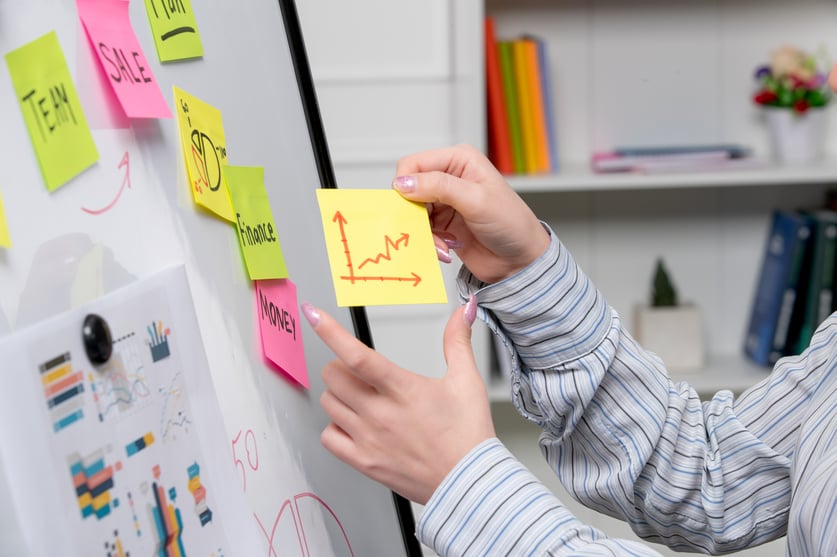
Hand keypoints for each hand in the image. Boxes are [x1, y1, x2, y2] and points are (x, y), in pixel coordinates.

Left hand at [301, 297, 494, 504]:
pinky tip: (353, 424)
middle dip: (341, 366)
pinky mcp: (364, 462)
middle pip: (333, 377)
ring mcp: (369, 440)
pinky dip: (335, 426)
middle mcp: (381, 414)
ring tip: (361, 398)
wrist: (469, 483)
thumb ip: (457, 341)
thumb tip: (462, 311)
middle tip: (359, 372)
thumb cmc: (468, 435)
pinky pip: (329, 437)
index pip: (357, 356)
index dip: (331, 332)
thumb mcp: (467, 381)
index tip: (315, 315)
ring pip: (328, 404)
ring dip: (338, 394)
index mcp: (403, 390)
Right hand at [393, 144, 548, 283]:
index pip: (414, 164)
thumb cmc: (511, 224)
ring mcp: (445, 202)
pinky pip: (420, 230)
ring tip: (443, 243)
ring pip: (412, 213)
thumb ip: (439, 187)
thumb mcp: (475, 200)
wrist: (520, 260)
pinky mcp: (443, 224)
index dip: (405, 184)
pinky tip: (447, 247)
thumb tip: (403, 182)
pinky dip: (429, 241)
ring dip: (423, 231)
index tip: (409, 207)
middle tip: (425, 228)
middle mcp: (450, 178)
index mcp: (459, 160)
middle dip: (413, 212)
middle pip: (409, 189)